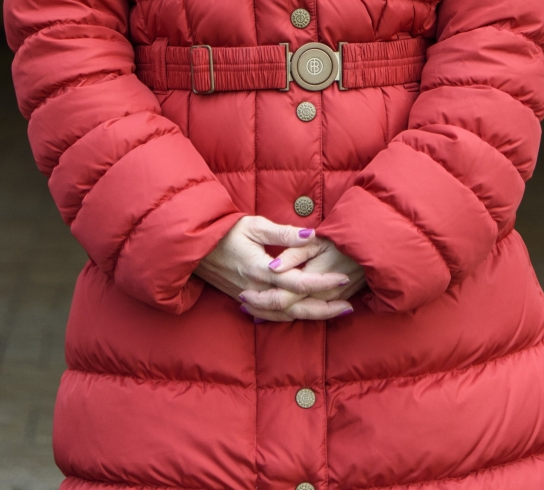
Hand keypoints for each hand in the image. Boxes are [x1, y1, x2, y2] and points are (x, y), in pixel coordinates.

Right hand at [195, 216, 356, 320]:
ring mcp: (249, 298)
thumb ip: (284, 233)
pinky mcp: (244, 300)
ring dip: (311, 315)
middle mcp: (256, 289)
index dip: (322, 282)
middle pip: (295, 306)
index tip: (344, 278)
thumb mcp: (255, 225)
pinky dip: (290, 317)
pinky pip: (271, 316)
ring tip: (334, 311)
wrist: (194, 248)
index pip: (298, 281)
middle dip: (324, 307)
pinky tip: (304, 314)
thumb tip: (312, 235)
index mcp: (260, 269)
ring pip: (285, 315)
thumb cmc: (225, 231)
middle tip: (349, 304)